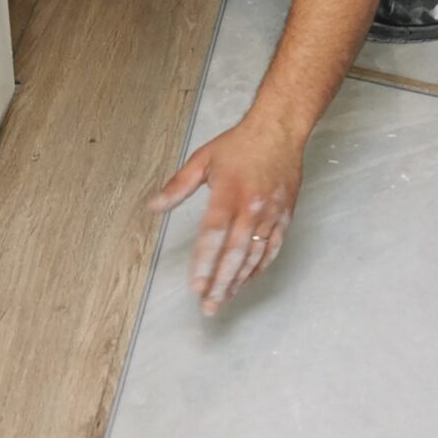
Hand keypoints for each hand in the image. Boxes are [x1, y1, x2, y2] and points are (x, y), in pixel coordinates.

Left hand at [151, 108, 305, 315]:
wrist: (279, 130)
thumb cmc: (239, 144)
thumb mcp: (202, 159)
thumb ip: (178, 186)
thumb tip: (153, 206)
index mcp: (228, 193)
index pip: (214, 235)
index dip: (204, 263)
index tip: (196, 285)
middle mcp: (252, 207)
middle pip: (235, 253)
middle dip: (221, 283)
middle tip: (208, 306)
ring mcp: (271, 214)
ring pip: (254, 256)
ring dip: (238, 281)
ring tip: (223, 299)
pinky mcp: (285, 216)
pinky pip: (272, 249)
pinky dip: (259, 268)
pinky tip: (247, 280)